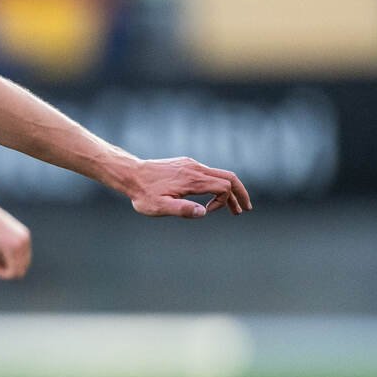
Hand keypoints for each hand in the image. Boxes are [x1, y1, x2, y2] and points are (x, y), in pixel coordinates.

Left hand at [0, 197, 31, 278]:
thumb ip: (0, 265)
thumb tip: (12, 271)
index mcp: (12, 249)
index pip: (14, 272)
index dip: (3, 275)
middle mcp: (22, 242)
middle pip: (22, 268)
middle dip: (9, 270)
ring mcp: (25, 237)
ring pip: (25, 260)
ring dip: (14, 263)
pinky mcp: (24, 232)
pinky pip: (24, 251)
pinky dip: (16, 255)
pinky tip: (2, 250)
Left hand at [121, 156, 250, 218]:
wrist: (130, 174)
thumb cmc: (143, 194)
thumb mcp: (159, 207)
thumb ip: (182, 209)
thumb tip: (203, 213)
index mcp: (192, 180)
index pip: (223, 186)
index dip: (223, 202)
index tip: (207, 211)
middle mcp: (195, 168)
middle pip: (229, 177)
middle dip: (240, 193)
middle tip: (246, 209)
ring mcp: (191, 164)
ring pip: (220, 174)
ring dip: (229, 190)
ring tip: (234, 208)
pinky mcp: (186, 164)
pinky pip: (209, 173)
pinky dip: (217, 185)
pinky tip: (213, 196)